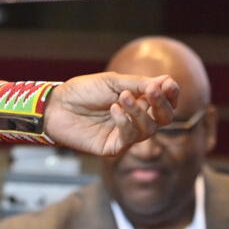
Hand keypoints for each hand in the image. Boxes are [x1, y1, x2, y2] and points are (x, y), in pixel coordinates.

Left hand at [44, 73, 178, 157]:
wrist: (57, 106)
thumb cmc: (83, 91)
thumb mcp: (113, 82)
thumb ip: (139, 84)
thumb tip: (167, 81)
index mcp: (139, 101)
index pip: (165, 101)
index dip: (171, 94)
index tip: (168, 84)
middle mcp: (136, 119)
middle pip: (164, 118)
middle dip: (162, 104)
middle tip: (153, 91)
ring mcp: (126, 134)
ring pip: (149, 129)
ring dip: (139, 111)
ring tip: (124, 97)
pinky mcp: (114, 147)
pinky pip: (129, 137)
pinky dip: (125, 121)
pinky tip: (114, 109)